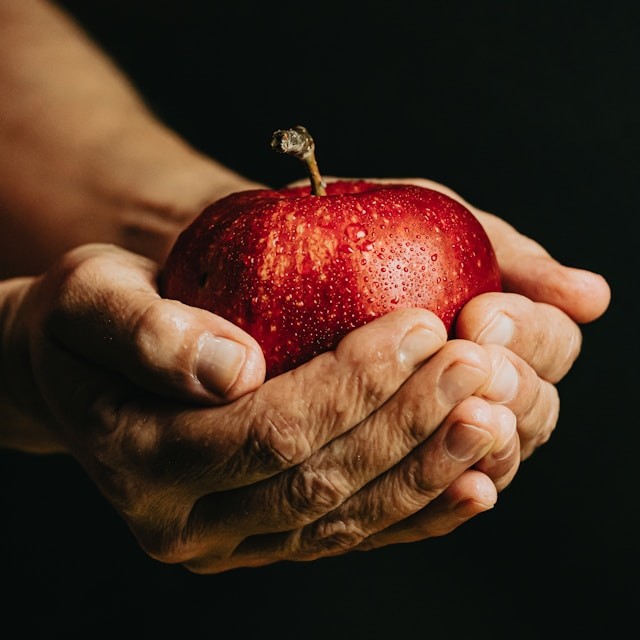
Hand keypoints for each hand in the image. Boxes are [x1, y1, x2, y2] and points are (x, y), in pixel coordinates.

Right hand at [1, 243, 520, 571]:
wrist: (81, 371)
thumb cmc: (87, 323)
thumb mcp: (93, 299)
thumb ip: (149, 333)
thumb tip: (232, 368)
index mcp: (142, 460)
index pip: (270, 430)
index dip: (353, 383)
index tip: (420, 325)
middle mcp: (187, 523)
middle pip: (320, 481)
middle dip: (409, 423)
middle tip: (478, 366)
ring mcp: (230, 539)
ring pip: (346, 518)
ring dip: (428, 469)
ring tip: (494, 418)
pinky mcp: (264, 537)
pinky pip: (351, 534)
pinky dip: (418, 513)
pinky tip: (473, 483)